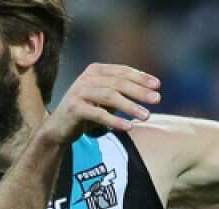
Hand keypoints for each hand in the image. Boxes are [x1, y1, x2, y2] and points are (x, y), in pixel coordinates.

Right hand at [38, 63, 161, 143]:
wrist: (60, 127)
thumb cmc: (88, 111)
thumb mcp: (106, 99)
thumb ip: (124, 92)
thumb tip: (154, 92)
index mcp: (96, 71)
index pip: (122, 71)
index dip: (141, 77)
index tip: (158, 85)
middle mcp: (87, 78)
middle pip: (118, 82)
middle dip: (139, 91)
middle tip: (157, 99)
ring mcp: (79, 92)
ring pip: (109, 96)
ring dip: (130, 106)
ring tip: (146, 116)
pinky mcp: (74, 108)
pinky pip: (98, 114)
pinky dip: (114, 120)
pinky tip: (129, 127)